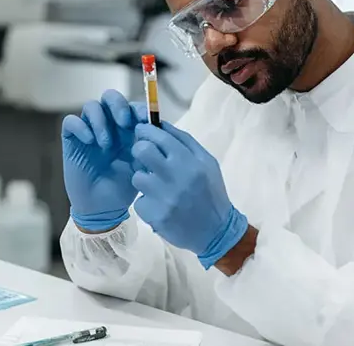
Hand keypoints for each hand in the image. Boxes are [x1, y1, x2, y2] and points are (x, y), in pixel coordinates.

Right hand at [62, 89, 148, 231]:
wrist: (104, 208)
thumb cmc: (125, 186)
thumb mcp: (143, 167)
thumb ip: (150, 149)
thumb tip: (156, 131)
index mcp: (128, 129)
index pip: (132, 106)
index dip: (139, 108)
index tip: (145, 120)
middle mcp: (108, 125)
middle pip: (110, 97)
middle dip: (118, 105)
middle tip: (124, 122)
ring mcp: (89, 131)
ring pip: (91, 106)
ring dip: (100, 120)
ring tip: (106, 143)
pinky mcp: (73, 140)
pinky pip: (71, 121)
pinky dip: (81, 127)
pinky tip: (90, 142)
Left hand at [130, 122, 247, 268]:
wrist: (216, 232)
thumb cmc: (210, 192)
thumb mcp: (206, 162)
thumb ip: (184, 141)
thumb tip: (159, 123)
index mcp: (191, 162)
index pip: (159, 137)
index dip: (145, 130)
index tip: (141, 131)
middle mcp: (176, 178)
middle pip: (141, 151)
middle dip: (139, 150)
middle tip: (143, 156)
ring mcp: (164, 198)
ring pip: (137, 176)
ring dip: (143, 179)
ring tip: (156, 185)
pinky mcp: (154, 215)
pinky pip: (139, 201)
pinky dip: (146, 202)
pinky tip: (159, 205)